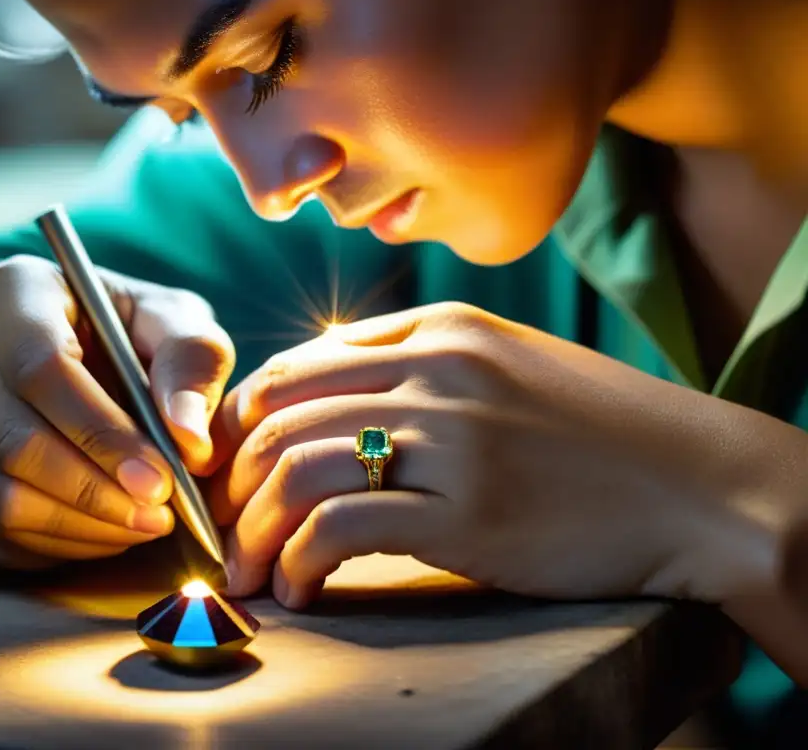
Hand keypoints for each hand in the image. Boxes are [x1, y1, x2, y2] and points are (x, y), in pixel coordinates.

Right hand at [0, 255, 234, 568]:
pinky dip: (48, 548)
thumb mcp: (172, 323)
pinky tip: (99, 533)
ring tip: (140, 526)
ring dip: (78, 528)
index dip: (102, 433)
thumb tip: (189, 439)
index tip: (161, 478)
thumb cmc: (123, 335)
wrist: (55, 353)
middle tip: (159, 516)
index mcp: (8, 292)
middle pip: (11, 441)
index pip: (39, 367)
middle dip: (96, 493)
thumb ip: (191, 363)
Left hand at [210, 302, 791, 608]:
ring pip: (297, 471)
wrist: (695, 483)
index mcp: (437, 330)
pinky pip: (341, 531)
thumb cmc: (597, 432)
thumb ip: (418, 367)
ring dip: (253, 529)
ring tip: (246, 569)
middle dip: (232, 481)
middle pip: (281, 416)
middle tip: (221, 526)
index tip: (227, 467)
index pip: (297, 364)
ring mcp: (450, 439)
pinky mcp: (467, 513)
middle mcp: (435, 372)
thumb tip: (328, 394)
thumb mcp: (505, 365)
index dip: (243, 420)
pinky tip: (297, 587)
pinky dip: (299, 562)